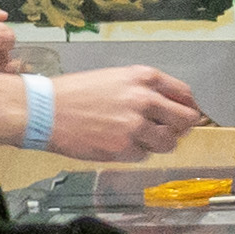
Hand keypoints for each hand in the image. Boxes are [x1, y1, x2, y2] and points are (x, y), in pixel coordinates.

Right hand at [46, 66, 205, 160]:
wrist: (45, 109)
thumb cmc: (75, 92)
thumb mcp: (115, 79)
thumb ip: (144, 90)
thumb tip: (169, 108)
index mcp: (143, 77)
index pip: (184, 94)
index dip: (189, 107)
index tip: (188, 115)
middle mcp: (144, 99)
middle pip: (185, 120)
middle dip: (181, 128)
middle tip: (171, 132)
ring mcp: (134, 125)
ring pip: (168, 143)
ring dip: (159, 144)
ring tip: (141, 139)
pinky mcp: (122, 148)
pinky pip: (144, 156)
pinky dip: (136, 153)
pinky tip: (119, 144)